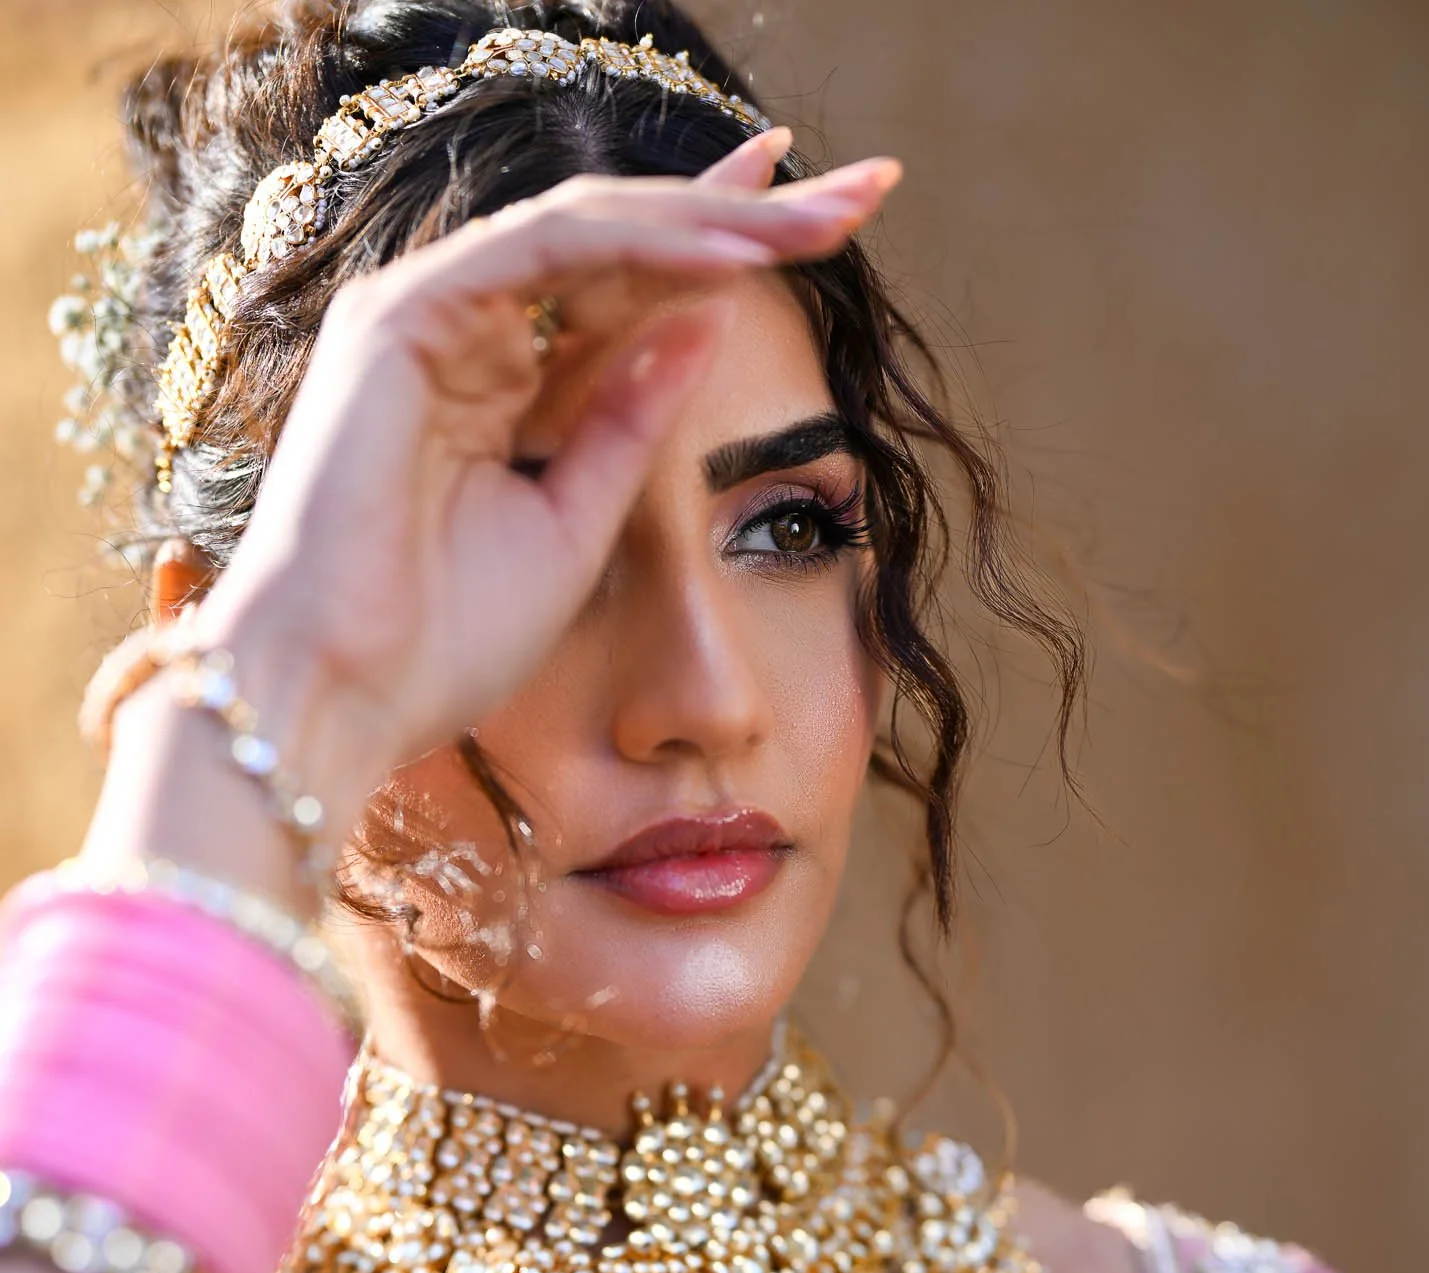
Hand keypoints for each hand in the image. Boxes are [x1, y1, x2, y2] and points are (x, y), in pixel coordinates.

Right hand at [190, 134, 900, 838]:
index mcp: (491, 379)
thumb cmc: (440, 641)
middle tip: (863, 194)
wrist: (341, 697)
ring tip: (821, 220)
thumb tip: (704, 324)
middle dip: (746, 212)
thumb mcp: (573, 523)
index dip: (718, 243)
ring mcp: (425, 312)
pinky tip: (735, 253)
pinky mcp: (402, 315)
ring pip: (593, 227)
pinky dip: (643, 243)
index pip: (621, 284)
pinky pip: (546, 249)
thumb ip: (627, 420)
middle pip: (621, 237)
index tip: (820, 222)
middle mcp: (458, 327)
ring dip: (714, 218)